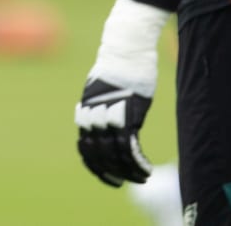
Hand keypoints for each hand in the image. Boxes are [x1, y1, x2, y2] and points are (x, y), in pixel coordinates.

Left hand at [74, 0, 168, 186]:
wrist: (125, 47)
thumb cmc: (117, 66)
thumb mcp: (102, 89)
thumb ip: (99, 106)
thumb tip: (100, 117)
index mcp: (84, 111)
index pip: (84, 147)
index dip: (95, 166)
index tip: (108, 177)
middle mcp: (93, 115)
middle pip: (98, 154)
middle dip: (111, 172)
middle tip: (125, 182)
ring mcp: (109, 114)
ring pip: (114, 153)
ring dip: (128, 170)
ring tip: (140, 178)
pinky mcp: (127, 112)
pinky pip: (129, 146)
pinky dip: (137, 162)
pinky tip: (146, 168)